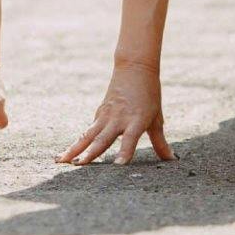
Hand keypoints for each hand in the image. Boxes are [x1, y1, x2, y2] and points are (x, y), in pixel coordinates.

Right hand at [58, 62, 173, 164]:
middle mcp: (118, 118)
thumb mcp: (157, 119)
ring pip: (88, 135)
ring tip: (61, 160)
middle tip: (78, 165)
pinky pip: (88, 131)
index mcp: (136, 120)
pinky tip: (67, 154)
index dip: (125, 151)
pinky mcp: (99, 114)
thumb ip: (160, 142)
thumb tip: (172, 160)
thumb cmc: (149, 95)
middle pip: (102, 138)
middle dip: (89, 153)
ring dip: (75, 148)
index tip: (119, 165)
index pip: (130, 139)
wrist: (135, 69)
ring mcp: (106, 115)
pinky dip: (77, 142)